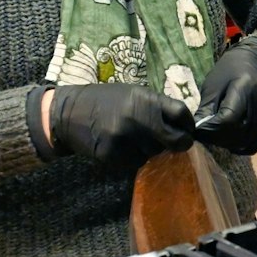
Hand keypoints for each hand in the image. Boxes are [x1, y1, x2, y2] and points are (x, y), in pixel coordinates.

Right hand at [45, 83, 193, 166]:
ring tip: (134, 138)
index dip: (188, 123)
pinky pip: (135, 162)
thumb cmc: (105, 101)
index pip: (181, 112)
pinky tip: (121, 147)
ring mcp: (124, 138)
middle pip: (175, 139)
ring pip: (154, 153)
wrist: (68, 113)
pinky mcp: (112, 155)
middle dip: (179, 143)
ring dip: (150, 149)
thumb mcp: (133, 94)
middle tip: (175, 144)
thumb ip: (157, 107)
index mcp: (145, 98)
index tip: (188, 129)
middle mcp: (137, 118)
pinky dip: (132, 157)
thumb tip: (183, 125)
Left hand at [193, 38, 256, 153]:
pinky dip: (240, 146)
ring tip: (216, 135)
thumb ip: (206, 109)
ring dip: (229, 144)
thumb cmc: (228, 72)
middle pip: (239, 134)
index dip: (210, 130)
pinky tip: (230, 139)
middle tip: (205, 133)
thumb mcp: (212, 86)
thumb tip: (196, 132)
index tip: (198, 129)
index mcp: (244, 89)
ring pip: (247, 141)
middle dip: (218, 139)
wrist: (254, 64)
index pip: (227, 120)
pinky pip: (254, 142)